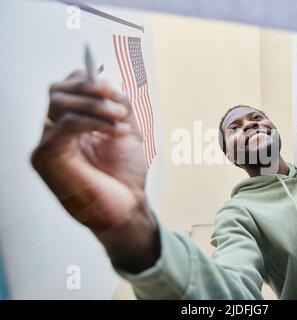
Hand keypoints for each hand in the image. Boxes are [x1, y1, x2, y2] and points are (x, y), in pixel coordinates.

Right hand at [31, 71, 159, 272]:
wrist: (126, 206)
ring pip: (58, 103)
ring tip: (120, 119)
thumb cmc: (125, 174)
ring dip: (94, 105)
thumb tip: (105, 80)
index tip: (113, 88)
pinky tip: (113, 130)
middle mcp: (55, 131)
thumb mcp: (127, 130)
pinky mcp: (44, 158)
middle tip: (118, 104)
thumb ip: (117, 105)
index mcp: (73, 123)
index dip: (88, 81)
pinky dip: (91, 121)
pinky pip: (63, 124)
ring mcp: (47, 143)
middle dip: (90, 90)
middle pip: (57, 90)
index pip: (67, 87)